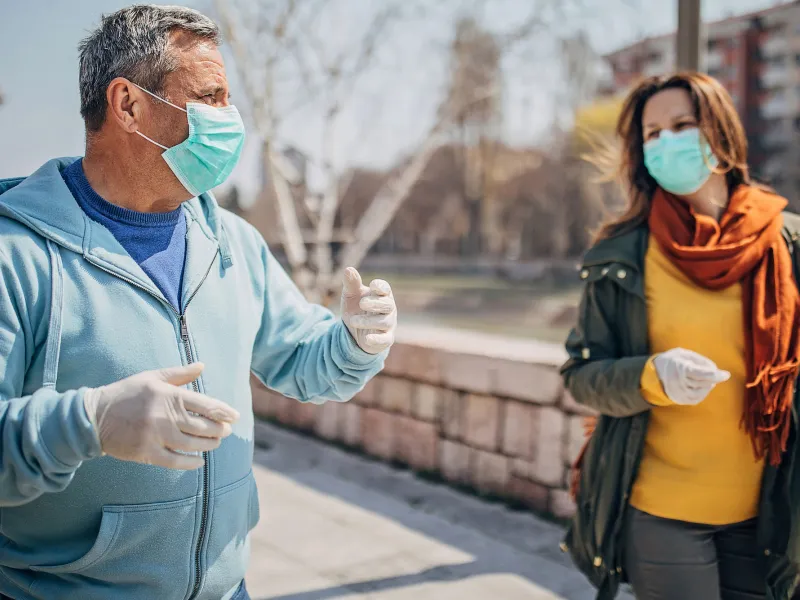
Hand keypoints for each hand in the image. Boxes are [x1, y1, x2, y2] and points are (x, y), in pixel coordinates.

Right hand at [82, 363, 239, 468]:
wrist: (94, 416)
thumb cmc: (127, 393)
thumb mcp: (152, 377)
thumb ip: (180, 374)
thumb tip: (202, 366)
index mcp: (169, 395)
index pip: (206, 404)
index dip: (224, 412)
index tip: (235, 416)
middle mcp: (165, 416)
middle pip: (203, 426)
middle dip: (219, 429)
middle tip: (226, 430)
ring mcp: (156, 436)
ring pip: (192, 444)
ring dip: (209, 445)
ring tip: (216, 442)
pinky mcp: (146, 453)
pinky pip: (175, 461)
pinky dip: (190, 463)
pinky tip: (199, 461)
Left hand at [341, 267, 396, 354]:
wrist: (354, 332)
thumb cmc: (356, 308)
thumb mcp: (351, 295)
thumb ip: (351, 283)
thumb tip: (348, 269)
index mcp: (381, 295)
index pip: (385, 289)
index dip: (381, 287)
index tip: (373, 286)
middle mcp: (388, 309)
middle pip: (387, 305)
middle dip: (375, 303)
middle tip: (362, 303)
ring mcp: (388, 324)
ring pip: (384, 322)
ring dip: (368, 321)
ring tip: (353, 320)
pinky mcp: (385, 339)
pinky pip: (384, 339)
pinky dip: (376, 339)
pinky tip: (367, 339)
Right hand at [653, 348, 729, 405]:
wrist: (653, 374)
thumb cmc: (670, 360)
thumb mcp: (682, 353)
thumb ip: (698, 359)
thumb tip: (713, 368)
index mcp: (680, 368)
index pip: (701, 374)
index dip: (715, 375)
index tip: (726, 374)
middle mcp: (679, 382)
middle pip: (703, 383)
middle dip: (714, 379)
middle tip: (721, 375)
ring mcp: (679, 393)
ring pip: (702, 391)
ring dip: (709, 385)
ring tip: (709, 379)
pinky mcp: (680, 400)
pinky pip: (697, 398)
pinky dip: (704, 392)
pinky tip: (704, 386)